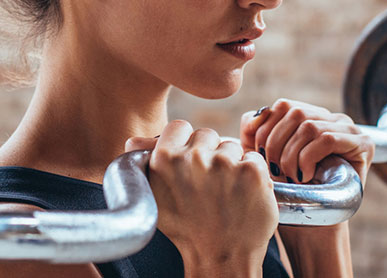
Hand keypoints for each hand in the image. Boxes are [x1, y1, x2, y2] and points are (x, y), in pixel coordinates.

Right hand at [125, 121, 276, 273]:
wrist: (220, 259)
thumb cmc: (187, 229)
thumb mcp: (157, 197)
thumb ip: (147, 164)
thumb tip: (132, 140)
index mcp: (164, 160)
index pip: (179, 127)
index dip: (186, 142)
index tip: (190, 161)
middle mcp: (193, 158)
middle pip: (207, 134)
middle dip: (210, 154)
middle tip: (209, 184)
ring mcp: (225, 164)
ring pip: (232, 146)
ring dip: (232, 164)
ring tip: (226, 193)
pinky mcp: (252, 172)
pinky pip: (254, 159)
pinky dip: (253, 175)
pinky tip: (243, 195)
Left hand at [240, 99, 373, 185]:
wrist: (311, 224)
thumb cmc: (287, 190)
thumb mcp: (261, 157)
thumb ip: (253, 131)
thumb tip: (259, 115)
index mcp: (309, 115)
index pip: (283, 106)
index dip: (266, 130)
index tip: (261, 157)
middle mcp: (331, 118)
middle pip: (294, 113)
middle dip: (276, 144)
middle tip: (276, 170)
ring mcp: (349, 129)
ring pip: (309, 127)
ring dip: (292, 156)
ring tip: (292, 177)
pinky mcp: (363, 144)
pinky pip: (327, 139)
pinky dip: (309, 159)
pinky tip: (306, 176)